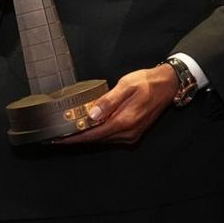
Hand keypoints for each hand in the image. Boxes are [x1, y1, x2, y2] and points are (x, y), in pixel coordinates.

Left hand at [55, 64, 178, 144]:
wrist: (168, 85)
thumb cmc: (146, 82)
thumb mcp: (126, 85)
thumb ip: (109, 101)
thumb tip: (92, 115)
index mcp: (124, 121)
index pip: (92, 135)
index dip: (73, 138)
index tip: (56, 140)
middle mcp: (127, 133)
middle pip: (96, 140)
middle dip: (76, 139)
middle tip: (56, 136)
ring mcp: (131, 135)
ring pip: (103, 140)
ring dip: (86, 137)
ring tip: (67, 133)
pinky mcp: (134, 133)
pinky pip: (111, 137)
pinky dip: (98, 135)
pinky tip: (88, 129)